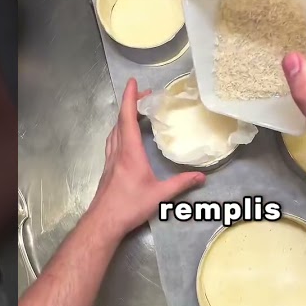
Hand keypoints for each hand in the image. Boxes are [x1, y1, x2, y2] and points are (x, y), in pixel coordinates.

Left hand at [87, 79, 204, 238]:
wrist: (104, 222)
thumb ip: (180, 184)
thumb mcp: (159, 195)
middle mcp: (117, 151)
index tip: (134, 83)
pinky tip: (126, 137)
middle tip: (145, 97)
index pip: (128, 118)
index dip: (131, 98)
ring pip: (114, 131)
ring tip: (137, 113)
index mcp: (130, 152)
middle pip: (120, 121)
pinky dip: (120, 131)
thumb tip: (201, 177)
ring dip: (124, 118)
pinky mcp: (107, 168)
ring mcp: (110, 160)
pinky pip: (113, 142)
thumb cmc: (129, 206)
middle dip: (131, 104)